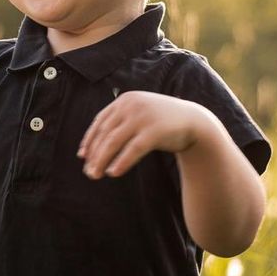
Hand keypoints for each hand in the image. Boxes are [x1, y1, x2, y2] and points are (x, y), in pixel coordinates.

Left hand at [77, 90, 211, 179]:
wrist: (194, 121)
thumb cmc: (160, 122)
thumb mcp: (138, 115)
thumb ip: (119, 123)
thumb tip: (94, 147)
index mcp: (124, 101)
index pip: (100, 122)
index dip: (89, 140)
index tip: (82, 156)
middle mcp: (130, 106)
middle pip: (104, 133)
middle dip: (94, 154)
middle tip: (88, 172)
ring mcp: (142, 117)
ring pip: (114, 141)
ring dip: (102, 160)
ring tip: (96, 175)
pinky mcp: (154, 131)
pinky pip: (133, 149)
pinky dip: (121, 162)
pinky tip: (114, 173)